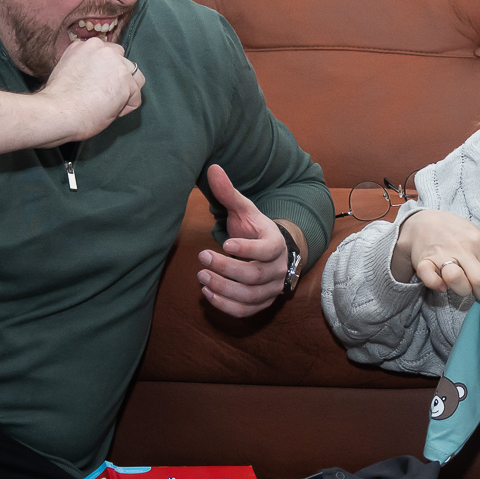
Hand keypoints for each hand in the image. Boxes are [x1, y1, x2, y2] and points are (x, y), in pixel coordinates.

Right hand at [0, 36, 144, 152]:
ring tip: (105, 105)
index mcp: (85, 45)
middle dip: (118, 81)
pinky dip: (125, 109)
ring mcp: (116, 63)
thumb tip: (97, 76)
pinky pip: (135, 98)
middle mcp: (102, 48)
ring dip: (124, 94)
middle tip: (100, 98)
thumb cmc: (58, 100)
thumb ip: (85, 66)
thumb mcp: (67, 70)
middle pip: (123, 63)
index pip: (107, 56)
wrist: (58, 112)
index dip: (104, 75)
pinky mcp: (126, 80)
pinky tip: (107, 111)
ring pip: (134, 79)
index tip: (92, 88)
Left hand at [198, 164, 295, 316]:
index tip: (225, 244)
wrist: (272, 252)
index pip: (267, 250)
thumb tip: (212, 168)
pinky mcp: (263, 303)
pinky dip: (225, 305)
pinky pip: (246, 311)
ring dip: (223, 288)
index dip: (247, 249)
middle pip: (253, 275)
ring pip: (249, 295)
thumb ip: (228, 192)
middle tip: (202, 258)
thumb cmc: (255, 229)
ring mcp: (271, 288)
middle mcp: (278, 268)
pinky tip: (207, 293)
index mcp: (276, 243)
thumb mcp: (244, 210)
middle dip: (225, 268)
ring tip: (201, 277)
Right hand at [390, 208, 479, 317]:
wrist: (422, 220)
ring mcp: (442, 253)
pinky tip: (440, 284)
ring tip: (458, 285)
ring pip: (456, 280)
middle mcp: (462, 247)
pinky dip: (436, 285)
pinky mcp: (424, 260)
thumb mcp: (474, 238)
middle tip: (476, 293)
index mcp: (479, 242)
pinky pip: (431, 279)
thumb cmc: (454, 234)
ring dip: (460, 290)